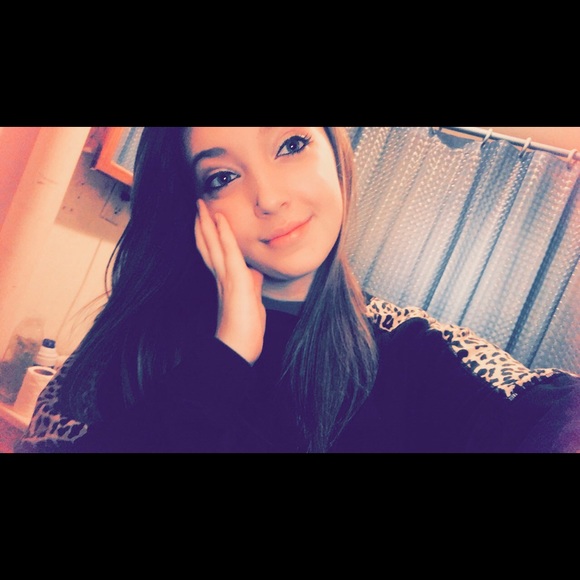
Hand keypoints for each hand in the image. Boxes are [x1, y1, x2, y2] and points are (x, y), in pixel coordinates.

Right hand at [195, 199, 265, 364]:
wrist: (237, 352)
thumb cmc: (244, 334)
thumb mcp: (252, 304)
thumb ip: (251, 286)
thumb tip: (255, 272)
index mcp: (224, 285)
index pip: (214, 255)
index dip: (209, 238)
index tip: (205, 222)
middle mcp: (221, 279)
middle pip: (209, 246)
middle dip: (202, 225)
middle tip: (197, 206)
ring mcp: (225, 279)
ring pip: (214, 245)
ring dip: (207, 223)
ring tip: (201, 205)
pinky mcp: (234, 281)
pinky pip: (229, 252)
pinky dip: (224, 235)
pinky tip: (219, 219)